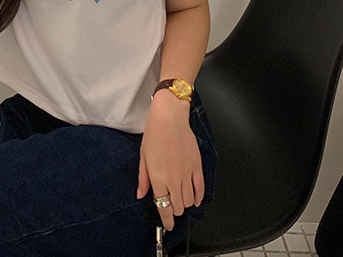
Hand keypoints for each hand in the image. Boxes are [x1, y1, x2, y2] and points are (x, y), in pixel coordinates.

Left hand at [137, 91, 204, 231]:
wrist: (170, 117)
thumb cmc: (154, 133)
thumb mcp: (143, 156)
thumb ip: (143, 178)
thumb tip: (141, 194)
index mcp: (158, 178)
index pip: (163, 207)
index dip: (166, 220)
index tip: (168, 225)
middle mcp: (173, 179)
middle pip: (177, 206)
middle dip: (174, 211)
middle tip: (171, 208)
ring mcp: (187, 174)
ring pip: (188, 201)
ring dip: (184, 204)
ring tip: (180, 201)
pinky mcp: (197, 167)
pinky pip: (200, 189)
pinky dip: (198, 198)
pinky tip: (195, 200)